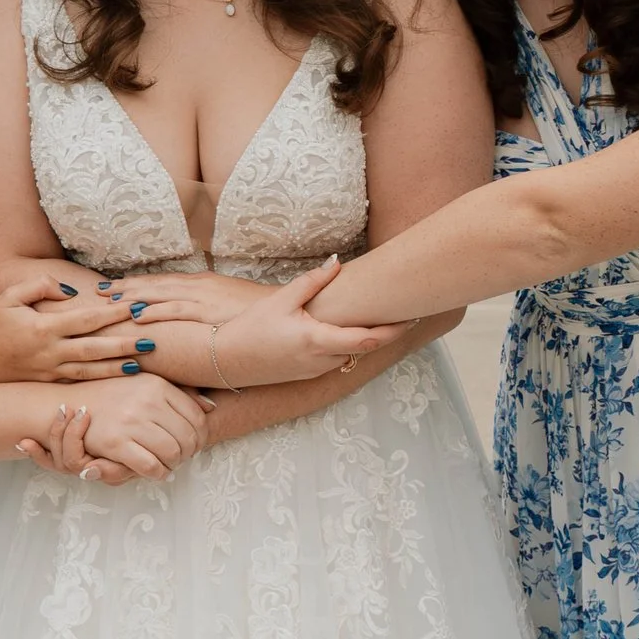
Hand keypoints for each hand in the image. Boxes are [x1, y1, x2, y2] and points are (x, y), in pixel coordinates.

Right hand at [0, 276, 143, 382]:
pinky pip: (79, 381)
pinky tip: (118, 378)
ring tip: (142, 365)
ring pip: (90, 371)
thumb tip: (72, 292)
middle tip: (151, 341)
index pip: (86, 319)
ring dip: (117, 368)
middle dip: (124, 345)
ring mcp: (50, 370)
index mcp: (43, 329)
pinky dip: (100, 380)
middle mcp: (50, 352)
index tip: (135, 306)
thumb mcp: (11, 296)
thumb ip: (41, 286)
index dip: (112, 313)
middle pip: (94, 349)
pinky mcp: (49, 381)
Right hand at [13, 378, 211, 483]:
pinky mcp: (116, 442)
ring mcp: (131, 421)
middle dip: (190, 453)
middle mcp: (147, 400)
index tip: (195, 444)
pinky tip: (157, 472)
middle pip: (188, 437)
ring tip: (170, 465)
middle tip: (184, 458)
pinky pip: (150, 466)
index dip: (200, 436)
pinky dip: (158, 474)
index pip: (197, 416)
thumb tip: (211, 407)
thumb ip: (177, 393)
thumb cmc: (111, 395)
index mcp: (157, 384)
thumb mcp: (145, 384)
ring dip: (175, 465)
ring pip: (173, 453)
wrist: (69, 403)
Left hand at [98, 270, 271, 326]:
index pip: (161, 281)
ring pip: (159, 295)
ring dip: (132, 298)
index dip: (135, 284)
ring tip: (108, 302)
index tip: (113, 287)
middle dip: (125, 288)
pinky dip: (156, 312)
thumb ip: (207, 306)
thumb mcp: (227, 302)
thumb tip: (193, 314)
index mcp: (201, 282)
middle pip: (153, 285)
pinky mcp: (209, 311)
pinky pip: (177, 311)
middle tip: (98, 291)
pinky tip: (137, 316)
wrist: (284, 307)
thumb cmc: (257, 310)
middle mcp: (197, 286)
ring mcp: (202, 297)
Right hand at [133, 257, 410, 388]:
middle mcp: (322, 360)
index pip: (367, 339)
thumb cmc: (251, 328)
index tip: (411, 316)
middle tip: (404, 310)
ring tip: (383, 317)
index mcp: (318, 340)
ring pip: (352, 355)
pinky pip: (337, 360)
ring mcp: (316, 371)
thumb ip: (313, 282)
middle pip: (365, 348)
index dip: (393, 330)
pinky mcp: (309, 375)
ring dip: (366, 339)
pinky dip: (349, 346)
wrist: (226, 361)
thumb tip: (337, 263)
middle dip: (385, 332)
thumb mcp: (282, 300)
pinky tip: (351, 330)